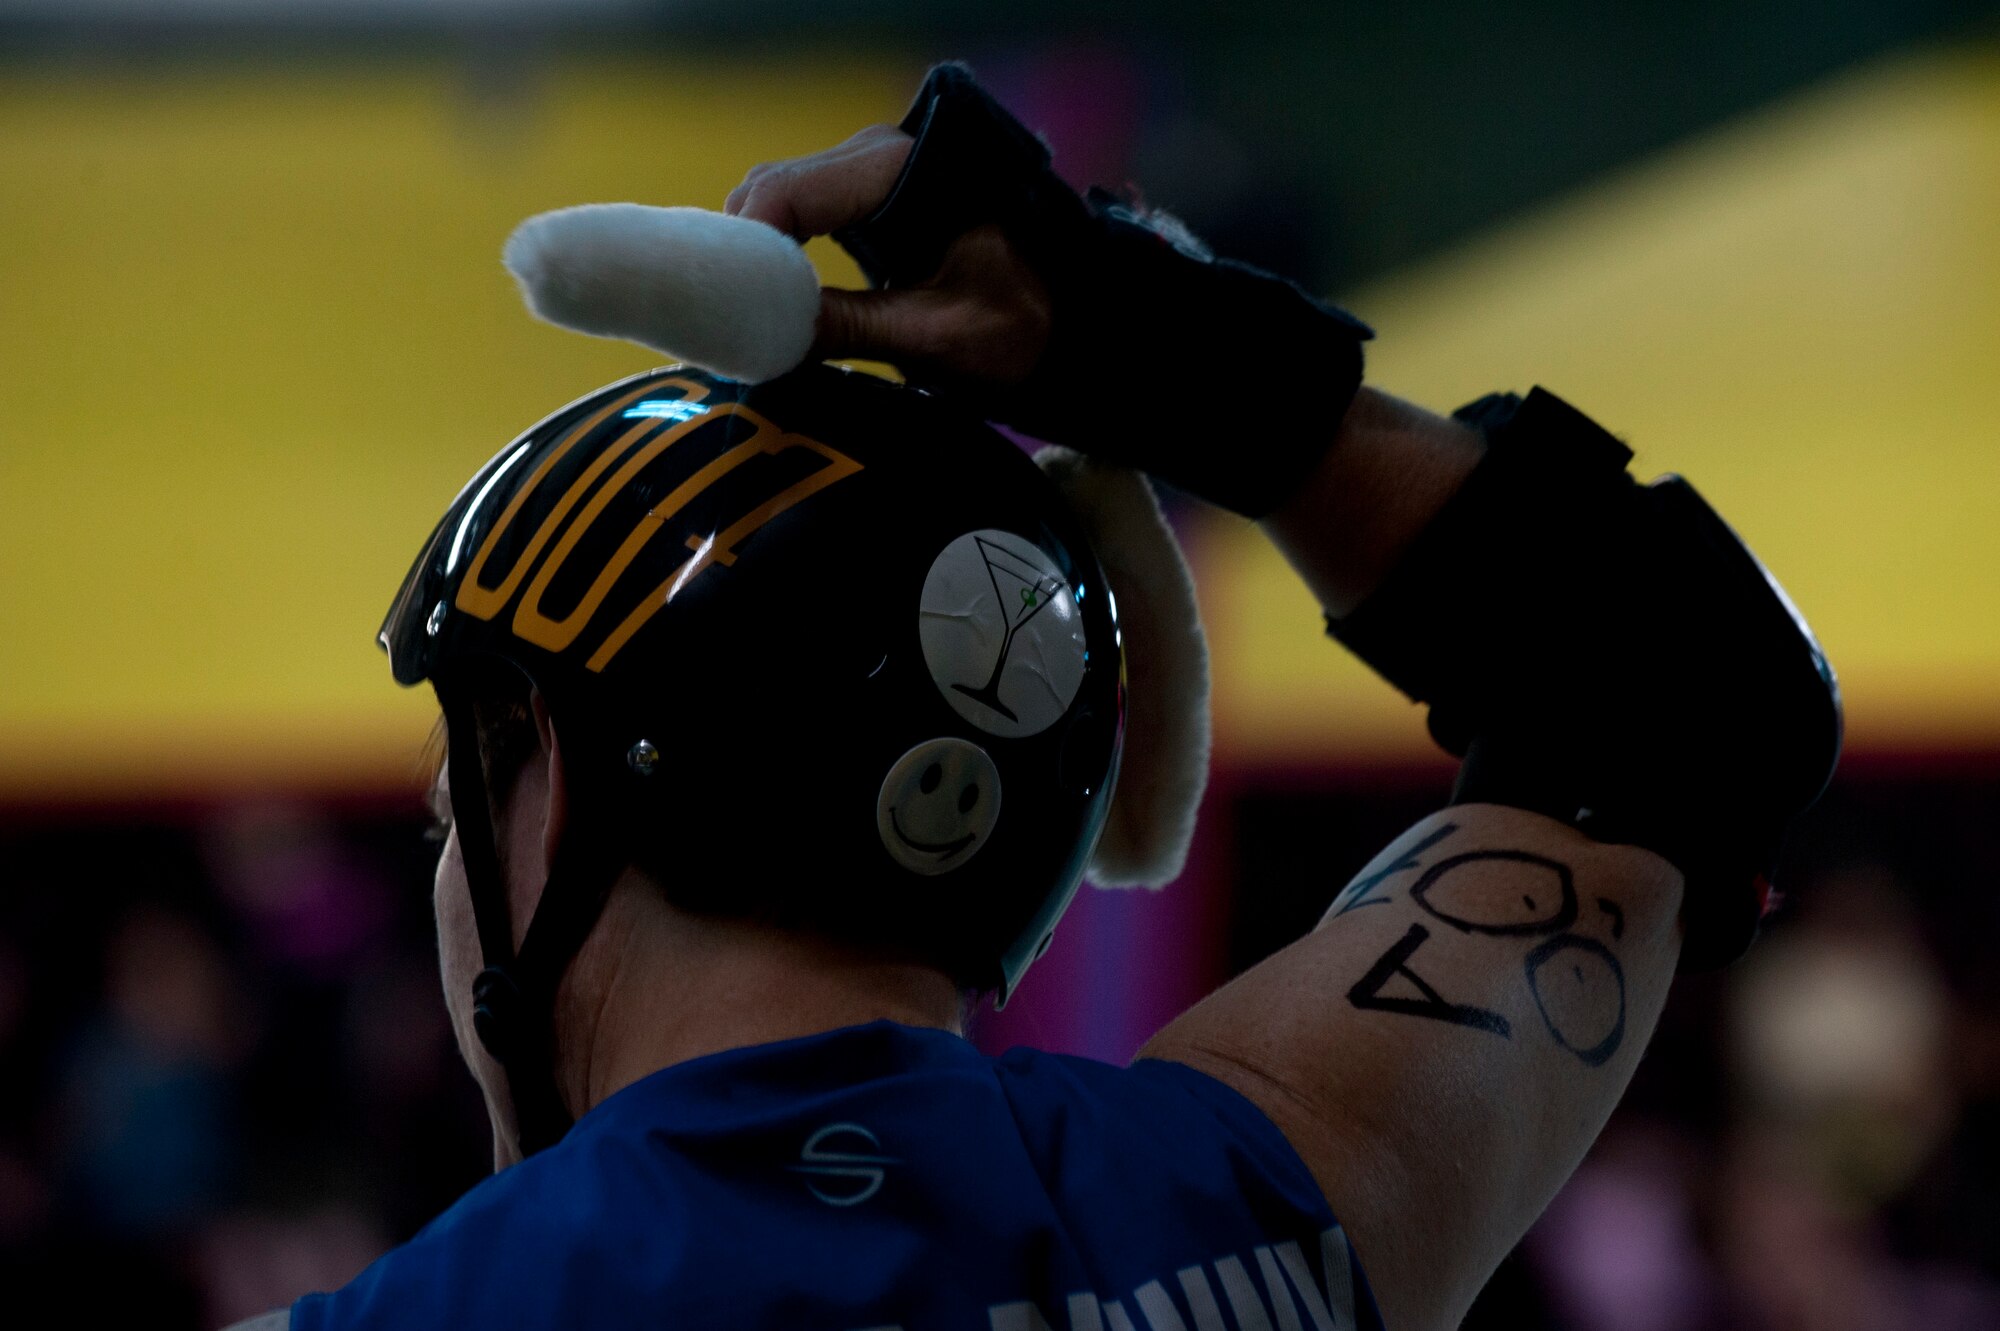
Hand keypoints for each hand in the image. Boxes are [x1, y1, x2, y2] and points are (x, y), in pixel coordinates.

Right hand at [723, 125, 1052, 386]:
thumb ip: (848, 328)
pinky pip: (800, 212)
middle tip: (727, 321)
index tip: (724, 306)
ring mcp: (870, 173)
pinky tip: (770, 300)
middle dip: (742, 252)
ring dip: (757, 255)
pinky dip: (777, 252)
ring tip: (745, 318)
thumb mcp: (934, 335)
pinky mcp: (867, 199)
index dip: (743, 247)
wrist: (1076, 316)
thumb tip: (763, 338)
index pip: (788, 192)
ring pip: (779, 200)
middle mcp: (878, 156)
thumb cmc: (1024, 323)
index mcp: (902, 170)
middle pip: (772, 190)